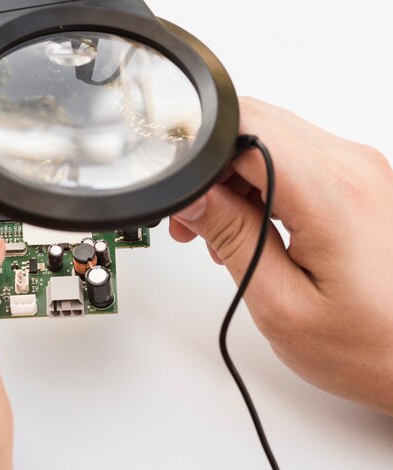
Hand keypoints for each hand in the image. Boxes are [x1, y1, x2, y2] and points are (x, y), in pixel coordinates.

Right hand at [170, 97, 392, 414]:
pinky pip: (295, 159)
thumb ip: (233, 238)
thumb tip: (193, 195)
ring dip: (235, 178)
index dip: (200, 160)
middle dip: (212, 169)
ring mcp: (361, 169)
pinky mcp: (361, 180)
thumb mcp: (282, 304)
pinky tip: (258, 225)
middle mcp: (352, 166)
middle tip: (196, 222)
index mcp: (331, 193)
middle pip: (254, 125)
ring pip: (271, 140)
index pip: (242, 130)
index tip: (186, 201)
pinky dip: (263, 183)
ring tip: (226, 234)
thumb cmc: (373, 345)